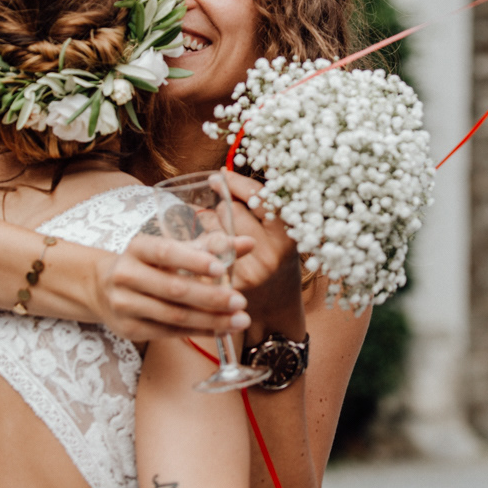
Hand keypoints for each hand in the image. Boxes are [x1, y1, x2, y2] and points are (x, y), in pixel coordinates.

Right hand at [91, 233, 252, 341]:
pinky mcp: (129, 328)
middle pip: (173, 289)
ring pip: (173, 315)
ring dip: (210, 320)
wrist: (102, 288)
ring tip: (239, 319)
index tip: (221, 268)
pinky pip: (169, 332)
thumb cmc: (148, 265)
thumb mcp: (172, 250)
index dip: (193, 261)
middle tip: (240, 301)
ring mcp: (124, 304)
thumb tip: (248, 244)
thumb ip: (210, 246)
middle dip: (210, 297)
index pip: (165, 253)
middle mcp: (126, 274)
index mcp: (137, 248)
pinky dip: (198, 331)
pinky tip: (220, 329)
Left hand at [218, 167, 308, 343]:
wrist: (275, 313)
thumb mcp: (283, 238)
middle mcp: (268, 255)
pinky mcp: (225, 285)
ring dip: (209, 221)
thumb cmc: (279, 267)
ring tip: (217, 227)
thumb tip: (227, 177)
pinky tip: (206, 244)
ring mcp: (245, 272)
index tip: (221, 174)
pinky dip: (200, 242)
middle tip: (222, 203)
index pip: (258, 197)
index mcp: (287, 238)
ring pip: (212, 228)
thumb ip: (265, 212)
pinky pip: (202, 249)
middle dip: (222, 203)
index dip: (237, 182)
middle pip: (230, 210)